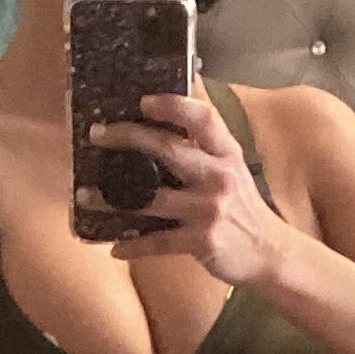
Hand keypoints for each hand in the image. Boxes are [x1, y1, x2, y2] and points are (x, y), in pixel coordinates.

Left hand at [83, 90, 287, 289]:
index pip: (203, 119)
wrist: (269, 252)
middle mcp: (219, 177)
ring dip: (112, 198)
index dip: (173, 106)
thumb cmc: (243, 208)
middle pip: (168, 150)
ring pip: (151, 199)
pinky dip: (134, 247)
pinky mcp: (201, 241)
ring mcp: (209, 210)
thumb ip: (206, 147)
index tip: (143, 101)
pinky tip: (115, 247)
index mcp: (227, 154)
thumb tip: (169, 120)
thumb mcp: (233, 169)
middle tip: (98, 135)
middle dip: (128, 138)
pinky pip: (158, 242)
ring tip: (85, 195)